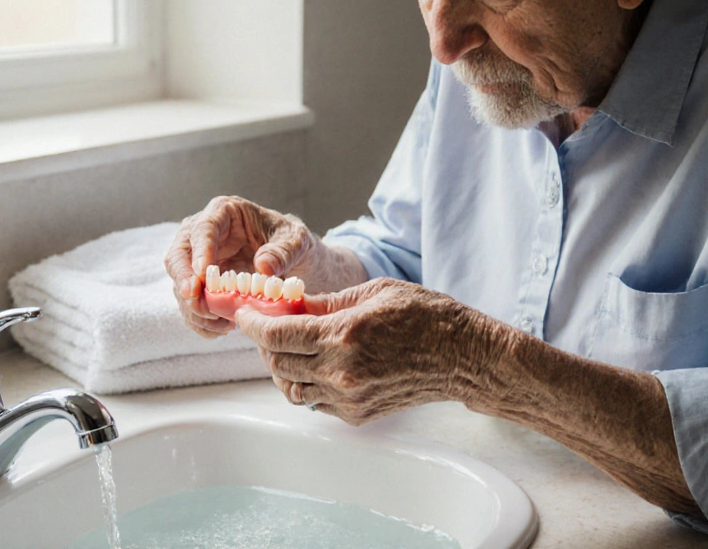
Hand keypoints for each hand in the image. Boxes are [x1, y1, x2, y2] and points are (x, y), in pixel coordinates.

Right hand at [165, 196, 324, 338]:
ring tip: (224, 323)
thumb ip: (283, 251)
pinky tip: (222, 329)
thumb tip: (263, 266)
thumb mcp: (297, 242)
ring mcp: (197, 261)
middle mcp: (202, 235)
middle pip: (178, 256)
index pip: (203, 228)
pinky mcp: (199, 286)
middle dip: (184, 281)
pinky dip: (201, 321)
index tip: (203, 274)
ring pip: (181, 285)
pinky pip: (190, 305)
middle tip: (198, 303)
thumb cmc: (292, 242)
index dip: (200, 251)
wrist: (295, 262)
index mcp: (224, 212)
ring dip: (196, 308)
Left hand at [235, 278, 497, 424]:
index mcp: (344, 335)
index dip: (253, 323)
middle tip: (265, 326)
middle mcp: (342, 372)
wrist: (463, 357)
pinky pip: (315, 402)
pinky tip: (317, 364)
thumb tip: (287, 304)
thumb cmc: (425, 316)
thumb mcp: (372, 292)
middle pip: (277, 364)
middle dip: (264, 344)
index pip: (277, 335)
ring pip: (291, 388)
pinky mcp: (358, 414)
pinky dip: (307, 383)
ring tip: (290, 346)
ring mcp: (349, 398)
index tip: (245, 313)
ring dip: (282, 367)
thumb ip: (324, 303)